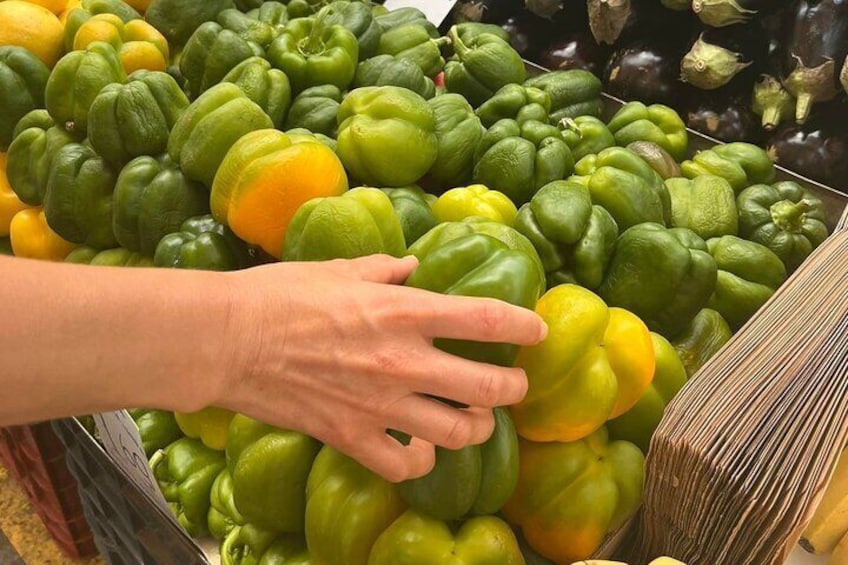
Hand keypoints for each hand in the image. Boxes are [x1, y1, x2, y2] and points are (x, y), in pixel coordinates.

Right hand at [215, 254, 546, 481]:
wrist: (229, 340)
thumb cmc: (279, 295)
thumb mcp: (338, 269)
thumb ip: (383, 270)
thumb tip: (411, 267)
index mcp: (402, 312)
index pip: (485, 319)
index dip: (523, 326)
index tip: (536, 330)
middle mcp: (403, 361)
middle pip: (489, 386)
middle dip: (512, 388)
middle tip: (511, 385)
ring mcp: (380, 405)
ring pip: (459, 433)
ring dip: (477, 427)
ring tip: (474, 419)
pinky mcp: (353, 436)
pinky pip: (407, 466)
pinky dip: (423, 461)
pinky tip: (421, 448)